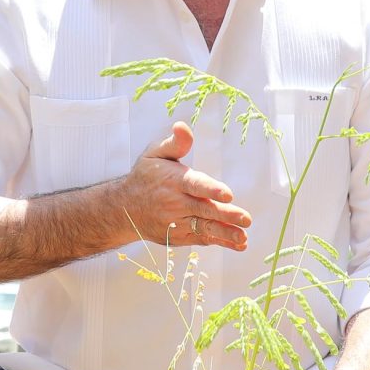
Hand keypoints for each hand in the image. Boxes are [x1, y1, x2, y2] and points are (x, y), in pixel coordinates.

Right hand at [113, 122, 250, 250]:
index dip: (211, 190)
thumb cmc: (145, 177)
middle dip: (226, 215)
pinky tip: (238, 243)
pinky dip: (220, 242)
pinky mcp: (178, 236)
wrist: (124, 209)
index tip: (228, 194)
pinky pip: (201, 239)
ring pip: (204, 228)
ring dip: (225, 233)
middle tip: (246, 219)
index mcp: (173, 181)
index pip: (194, 185)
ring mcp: (176, 222)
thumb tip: (182, 126)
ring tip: (243, 237)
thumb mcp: (154, 154)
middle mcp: (175, 203)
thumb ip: (175, 143)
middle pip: (203, 210)